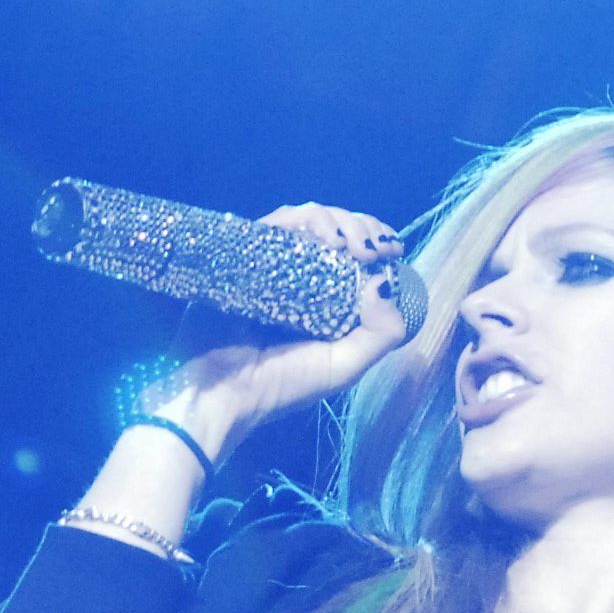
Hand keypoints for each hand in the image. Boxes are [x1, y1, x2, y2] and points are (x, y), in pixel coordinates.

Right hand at [145, 203, 414, 462]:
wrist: (221, 394)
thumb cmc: (280, 386)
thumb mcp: (343, 368)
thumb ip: (380, 335)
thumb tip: (386, 282)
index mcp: (325, 298)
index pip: (356, 252)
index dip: (378, 241)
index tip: (392, 251)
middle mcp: (298, 275)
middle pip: (336, 227)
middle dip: (363, 227)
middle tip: (374, 251)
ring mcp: (268, 262)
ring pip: (308, 218)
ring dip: (337, 221)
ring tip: (347, 247)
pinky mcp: (243, 256)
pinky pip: (274, 224)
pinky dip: (302, 221)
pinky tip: (324, 240)